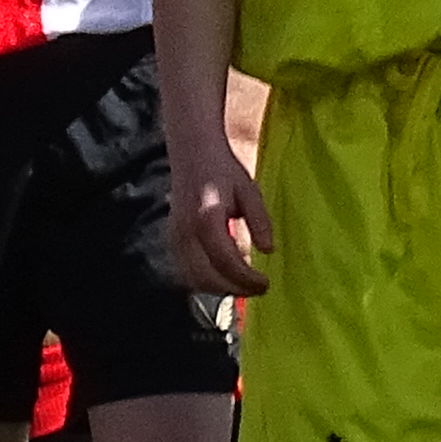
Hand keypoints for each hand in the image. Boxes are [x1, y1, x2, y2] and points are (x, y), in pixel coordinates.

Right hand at [169, 112, 270, 297]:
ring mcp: (175, 238)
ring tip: (244, 285)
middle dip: (235, 289)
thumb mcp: (249, 190)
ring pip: (194, 279)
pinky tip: (226, 277)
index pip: (225, 261)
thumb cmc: (223, 170)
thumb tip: (268, 250)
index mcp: (207, 218)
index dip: (246, 279)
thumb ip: (259, 220)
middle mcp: (186, 232)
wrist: (192, 152)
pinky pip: (187, 272)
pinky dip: (207, 282)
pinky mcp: (172, 240)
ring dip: (221, 289)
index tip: (265, 283)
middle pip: (207, 277)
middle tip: (258, 289)